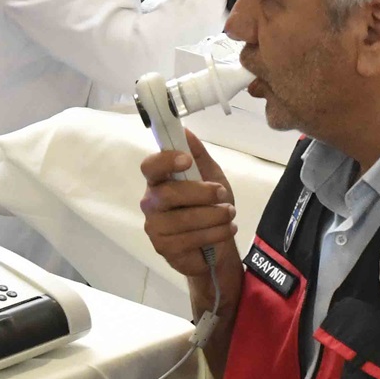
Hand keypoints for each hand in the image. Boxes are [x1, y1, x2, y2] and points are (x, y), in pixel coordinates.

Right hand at [140, 134, 240, 319]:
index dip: (166, 161)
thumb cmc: (210, 206)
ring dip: (214, 216)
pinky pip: (189, 240)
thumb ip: (198, 155)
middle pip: (168, 194)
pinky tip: (226, 230)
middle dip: (200, 193)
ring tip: (230, 215)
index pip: (150, 167)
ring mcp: (155, 227)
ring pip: (182, 220)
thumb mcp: (211, 176)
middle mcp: (151, 202)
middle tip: (222, 194)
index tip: (187, 160)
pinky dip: (215, 233)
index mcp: (159, 180)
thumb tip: (184, 130)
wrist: (218, 244)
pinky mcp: (164, 248)